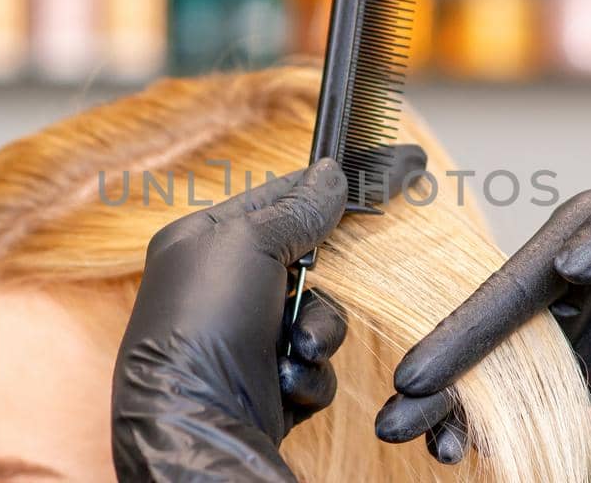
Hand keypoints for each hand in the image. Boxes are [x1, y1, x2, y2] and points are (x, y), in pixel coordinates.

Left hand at [112, 146, 427, 480]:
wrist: (197, 422)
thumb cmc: (206, 323)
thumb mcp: (250, 244)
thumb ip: (297, 208)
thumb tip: (332, 174)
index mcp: (204, 242)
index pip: (280, 197)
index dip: (332, 185)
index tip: (392, 168)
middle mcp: (221, 286)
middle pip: (306, 262)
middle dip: (318, 284)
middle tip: (314, 289)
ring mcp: (245, 335)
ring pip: (317, 315)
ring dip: (316, 333)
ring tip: (294, 349)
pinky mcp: (267, 380)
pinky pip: (315, 362)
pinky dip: (307, 372)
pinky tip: (283, 382)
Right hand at [376, 179, 590, 461]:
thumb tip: (571, 261)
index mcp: (580, 233)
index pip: (509, 291)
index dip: (462, 335)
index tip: (420, 374)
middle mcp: (569, 279)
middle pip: (492, 337)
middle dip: (444, 382)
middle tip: (396, 424)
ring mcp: (585, 325)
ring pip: (508, 372)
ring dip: (468, 409)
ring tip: (436, 448)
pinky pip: (545, 396)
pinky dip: (506, 421)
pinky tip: (476, 447)